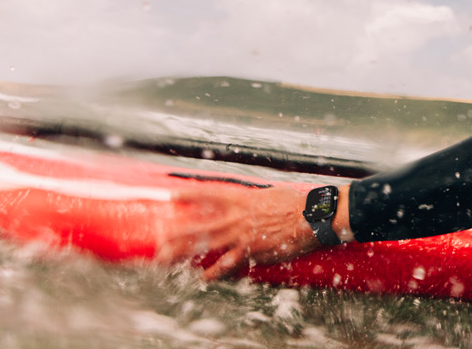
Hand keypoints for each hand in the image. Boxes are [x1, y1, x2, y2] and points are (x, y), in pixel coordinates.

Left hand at [156, 185, 319, 279]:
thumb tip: (248, 200)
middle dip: (177, 232)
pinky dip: (215, 272)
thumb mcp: (270, 194)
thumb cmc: (295, 203)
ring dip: (185, 253)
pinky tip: (202, 278)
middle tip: (159, 238)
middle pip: (200, 225)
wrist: (311, 218)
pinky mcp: (252, 252)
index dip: (189, 195)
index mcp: (242, 199)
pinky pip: (228, 264)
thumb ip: (254, 199)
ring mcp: (242, 236)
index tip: (171, 196)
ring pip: (207, 245)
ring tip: (167, 259)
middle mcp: (237, 218)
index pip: (209, 195)